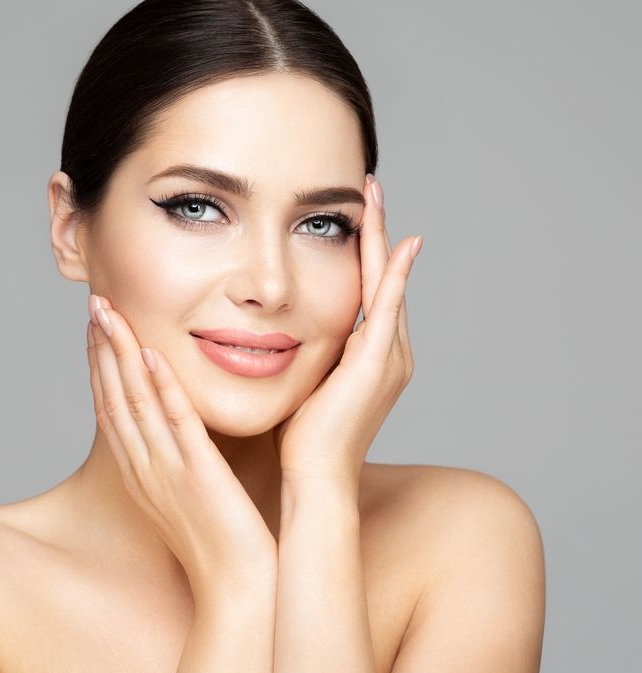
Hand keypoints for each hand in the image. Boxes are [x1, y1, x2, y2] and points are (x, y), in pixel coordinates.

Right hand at [86, 294, 277, 601]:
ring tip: (110, 313)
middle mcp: (143, 468)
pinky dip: (161, 386)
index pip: (112, 408)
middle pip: (112, 397)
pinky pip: (175, 423)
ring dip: (119, 355)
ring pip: (134, 401)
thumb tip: (182, 430)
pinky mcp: (197, 475)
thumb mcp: (187, 495)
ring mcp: (166, 470)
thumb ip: (179, 458)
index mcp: (140, 472)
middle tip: (95, 305)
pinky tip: (152, 354)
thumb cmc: (220, 545)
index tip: (99, 328)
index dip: (102, 365)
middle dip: (101, 349)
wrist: (237, 590)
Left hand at [272, 175, 420, 486]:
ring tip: (375, 198)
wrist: (315, 481)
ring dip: (382, 239)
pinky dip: (394, 274)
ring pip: (386, 283)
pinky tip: (399, 243)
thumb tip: (272, 336)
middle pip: (383, 279)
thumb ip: (301, 358)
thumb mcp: (303, 387)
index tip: (354, 217)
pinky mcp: (377, 364)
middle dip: (378, 234)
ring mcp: (388, 358)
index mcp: (368, 358)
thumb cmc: (301, 443)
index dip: (364, 253)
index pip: (367, 292)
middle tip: (371, 191)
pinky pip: (387, 307)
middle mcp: (388, 354)